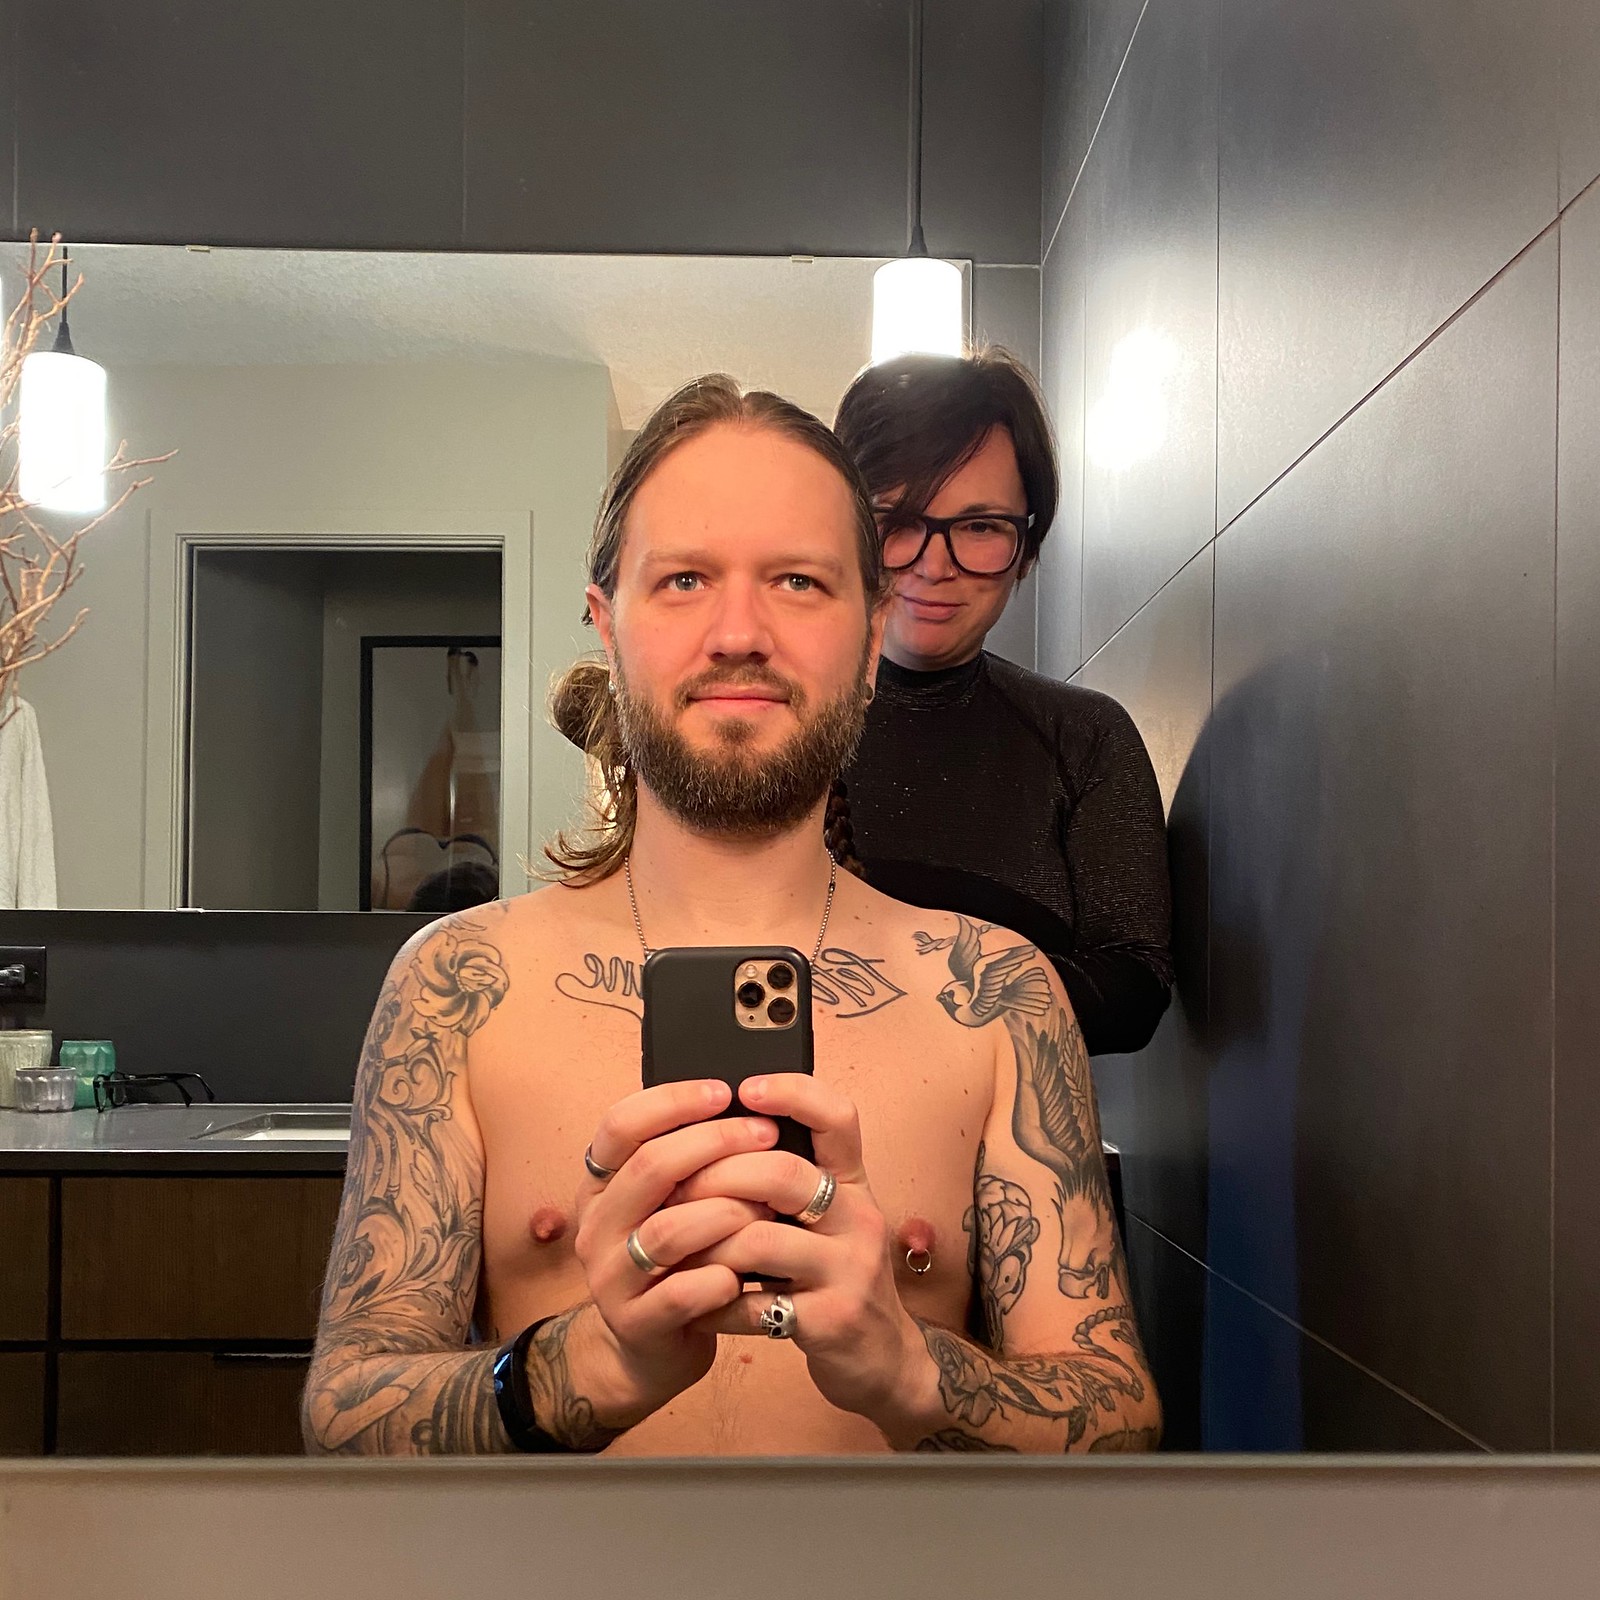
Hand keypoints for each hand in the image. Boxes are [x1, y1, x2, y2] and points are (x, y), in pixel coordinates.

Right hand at [572, 1080, 778, 1429]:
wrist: (648, 1349)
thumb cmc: (674, 1261)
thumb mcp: (667, 1205)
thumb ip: (688, 1164)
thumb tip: (744, 1103)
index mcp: (602, 1185)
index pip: (622, 1125)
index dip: (673, 1102)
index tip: (725, 1091)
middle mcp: (597, 1226)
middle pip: (650, 1167)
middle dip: (715, 1144)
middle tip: (766, 1135)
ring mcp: (611, 1278)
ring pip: (668, 1230)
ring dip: (725, 1212)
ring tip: (767, 1208)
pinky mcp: (636, 1324)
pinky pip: (680, 1294)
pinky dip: (718, 1277)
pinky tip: (745, 1271)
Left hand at [675, 1074, 922, 1428]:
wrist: (883, 1360)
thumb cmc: (835, 1277)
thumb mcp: (827, 1222)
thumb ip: (786, 1183)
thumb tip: (711, 1138)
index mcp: (852, 1184)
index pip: (838, 1117)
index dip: (793, 1093)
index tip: (743, 1088)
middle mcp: (858, 1218)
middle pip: (785, 1174)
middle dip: (718, 1177)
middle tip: (674, 1191)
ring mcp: (849, 1271)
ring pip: (760, 1240)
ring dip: (704, 1245)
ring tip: (673, 1251)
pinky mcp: (831, 1321)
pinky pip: (755, 1305)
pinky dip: (714, 1303)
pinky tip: (694, 1303)